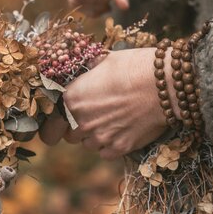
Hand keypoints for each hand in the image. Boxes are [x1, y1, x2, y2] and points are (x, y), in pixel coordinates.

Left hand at [40, 48, 177, 158]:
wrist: (162, 84)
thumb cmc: (132, 66)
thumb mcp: (102, 61)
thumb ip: (86, 73)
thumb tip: (82, 71)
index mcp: (72, 98)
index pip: (49, 127)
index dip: (52, 126)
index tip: (58, 125)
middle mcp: (81, 121)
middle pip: (69, 136)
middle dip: (76, 128)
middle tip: (92, 114)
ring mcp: (101, 137)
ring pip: (88, 145)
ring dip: (95, 135)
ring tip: (111, 118)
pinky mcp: (120, 148)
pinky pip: (106, 152)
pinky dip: (111, 143)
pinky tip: (122, 127)